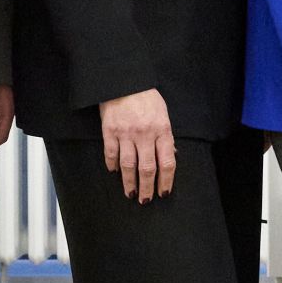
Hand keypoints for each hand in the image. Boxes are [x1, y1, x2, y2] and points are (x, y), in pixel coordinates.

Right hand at [100, 88, 174, 203]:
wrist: (124, 81)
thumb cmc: (147, 97)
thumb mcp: (163, 113)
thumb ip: (166, 136)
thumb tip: (172, 156)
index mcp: (162, 129)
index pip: (167, 162)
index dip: (166, 180)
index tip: (164, 192)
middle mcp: (145, 134)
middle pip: (147, 168)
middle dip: (148, 188)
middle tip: (146, 201)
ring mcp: (126, 133)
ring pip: (128, 165)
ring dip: (129, 182)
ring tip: (131, 193)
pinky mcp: (109, 131)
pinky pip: (111, 154)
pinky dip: (112, 165)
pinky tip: (114, 172)